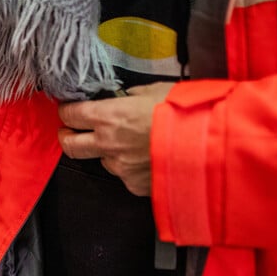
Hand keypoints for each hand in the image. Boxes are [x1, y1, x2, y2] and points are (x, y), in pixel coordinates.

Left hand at [57, 82, 174, 195]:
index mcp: (108, 117)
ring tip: (129, 143)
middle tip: (68, 132)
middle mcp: (108, 144)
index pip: (71, 115)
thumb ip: (132, 96)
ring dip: (108, 152)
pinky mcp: (134, 184)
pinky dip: (131, 167)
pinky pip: (125, 175)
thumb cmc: (185, 112)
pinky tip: (148, 158)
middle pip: (70, 145)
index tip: (68, 110)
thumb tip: (124, 98)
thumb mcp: (156, 91)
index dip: (66, 111)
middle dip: (66, 137)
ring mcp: (120, 167)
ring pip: (102, 160)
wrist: (209, 144)